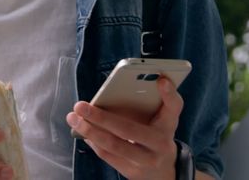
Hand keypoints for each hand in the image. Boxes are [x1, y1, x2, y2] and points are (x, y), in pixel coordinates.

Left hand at [65, 76, 183, 179]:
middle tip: (80, 105)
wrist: (165, 171)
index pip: (174, 107)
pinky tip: (83, 132)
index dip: (169, 93)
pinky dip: (94, 142)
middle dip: (101, 117)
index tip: (161, 79)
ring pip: (114, 145)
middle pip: (129, 129)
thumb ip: (148, 103)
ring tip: (74, 118)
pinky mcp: (134, 172)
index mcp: (169, 123)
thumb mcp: (160, 119)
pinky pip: (109, 156)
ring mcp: (147, 160)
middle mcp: (161, 143)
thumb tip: (114, 91)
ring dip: (90, 131)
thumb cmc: (157, 135)